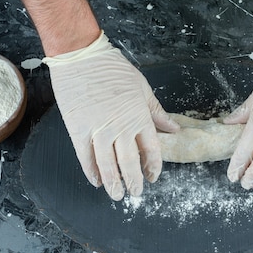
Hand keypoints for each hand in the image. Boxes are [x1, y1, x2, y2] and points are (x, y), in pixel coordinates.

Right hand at [43, 32, 178, 200]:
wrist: (81, 58)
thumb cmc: (112, 69)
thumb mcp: (142, 88)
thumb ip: (157, 112)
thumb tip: (174, 129)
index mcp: (140, 118)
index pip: (151, 150)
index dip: (152, 167)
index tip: (152, 176)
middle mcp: (121, 128)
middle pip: (130, 164)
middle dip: (134, 181)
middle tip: (135, 193)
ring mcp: (99, 131)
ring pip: (109, 166)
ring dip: (114, 183)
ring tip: (117, 195)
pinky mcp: (78, 131)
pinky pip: (86, 158)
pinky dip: (92, 172)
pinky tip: (97, 180)